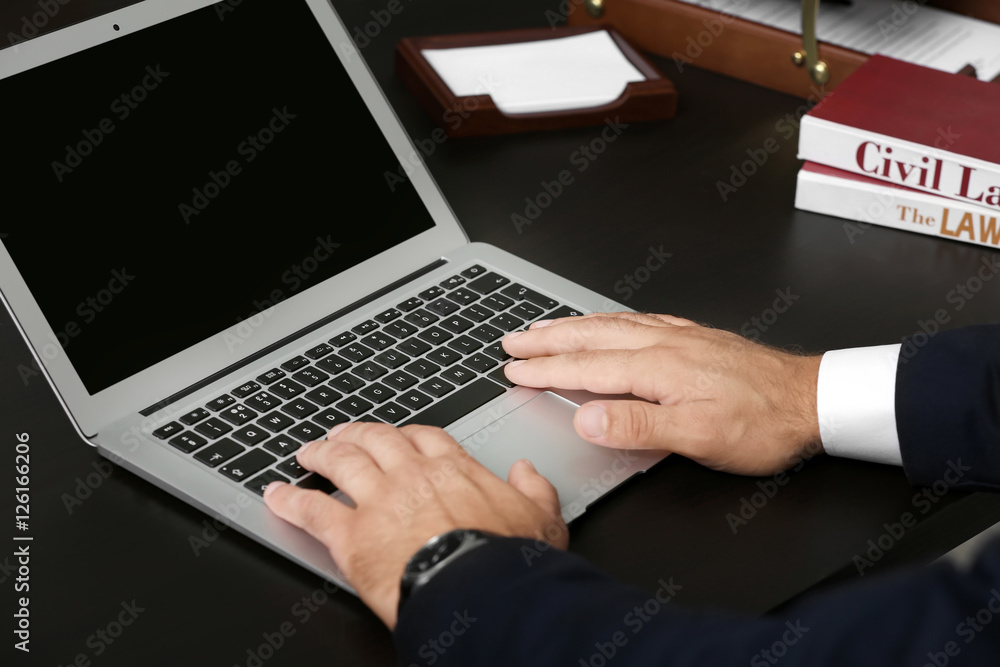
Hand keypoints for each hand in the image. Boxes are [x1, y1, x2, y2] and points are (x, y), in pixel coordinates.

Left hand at [263, 422, 567, 627]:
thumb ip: (534, 490)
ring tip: (307, 452)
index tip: (397, 436)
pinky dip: (290, 499)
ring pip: (341, 462)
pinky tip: (275, 495)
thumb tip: (528, 472)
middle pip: (376, 440)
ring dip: (321, 454)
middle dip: (356, 434)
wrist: (482, 590)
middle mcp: (413, 475)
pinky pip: (312, 509)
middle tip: (342, 435)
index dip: (404, 434)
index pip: (424, 437)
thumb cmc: (510, 559)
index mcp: (455, 469)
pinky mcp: (352, 534)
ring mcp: (380, 500)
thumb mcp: (542, 519)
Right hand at [502, 312, 821, 475]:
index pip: (587, 367)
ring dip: (573, 325)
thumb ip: (636, 426)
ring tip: (544, 326)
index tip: (514, 370)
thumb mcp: (696, 436)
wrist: (813, 401)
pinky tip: (607, 321)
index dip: (546, 369)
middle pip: (592, 337)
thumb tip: (585, 418)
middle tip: (512, 339)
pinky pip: (639, 319)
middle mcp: (664, 343)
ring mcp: (680, 336)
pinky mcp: (695, 338)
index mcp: (658, 367)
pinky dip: (609, 319)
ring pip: (612, 324)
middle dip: (548, 338)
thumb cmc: (761, 423)